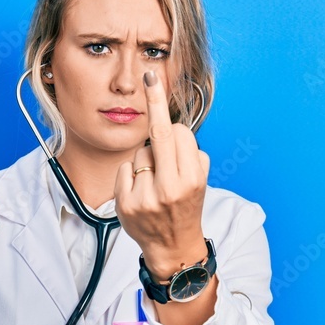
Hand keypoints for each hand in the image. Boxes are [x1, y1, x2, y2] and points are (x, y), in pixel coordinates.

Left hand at [114, 70, 210, 280]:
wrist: (173, 248)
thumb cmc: (186, 206)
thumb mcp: (198, 181)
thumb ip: (188, 154)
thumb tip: (171, 124)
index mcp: (192, 179)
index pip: (180, 134)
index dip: (174, 124)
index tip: (158, 85)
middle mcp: (170, 188)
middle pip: (160, 135)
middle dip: (154, 103)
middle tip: (148, 76)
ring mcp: (146, 197)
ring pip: (141, 152)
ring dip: (146, 159)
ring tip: (155, 182)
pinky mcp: (126, 204)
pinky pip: (126, 169)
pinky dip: (131, 174)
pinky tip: (140, 190)